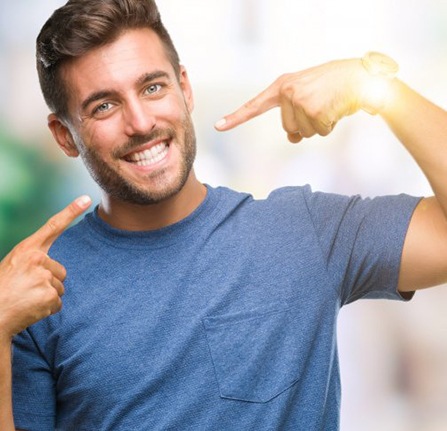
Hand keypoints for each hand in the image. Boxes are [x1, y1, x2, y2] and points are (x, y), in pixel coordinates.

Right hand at [0, 196, 90, 338]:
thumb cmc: (1, 289)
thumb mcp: (14, 266)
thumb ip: (33, 261)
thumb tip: (53, 269)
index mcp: (26, 249)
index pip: (53, 226)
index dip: (71, 212)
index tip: (86, 199)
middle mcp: (37, 259)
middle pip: (60, 271)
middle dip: (48, 281)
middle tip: (26, 289)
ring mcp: (44, 277)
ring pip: (59, 287)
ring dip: (47, 295)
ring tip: (26, 298)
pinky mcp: (49, 295)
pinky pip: (58, 303)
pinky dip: (47, 308)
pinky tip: (30, 309)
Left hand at [215, 58, 368, 142]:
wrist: (358, 76)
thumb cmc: (331, 87)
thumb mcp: (306, 97)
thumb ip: (293, 116)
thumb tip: (292, 139)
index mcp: (282, 86)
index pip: (255, 106)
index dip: (236, 117)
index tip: (218, 126)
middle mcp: (287, 92)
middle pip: (289, 129)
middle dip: (306, 125)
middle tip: (320, 106)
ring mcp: (300, 101)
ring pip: (303, 134)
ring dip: (319, 126)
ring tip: (328, 105)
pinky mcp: (314, 110)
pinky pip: (319, 132)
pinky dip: (330, 126)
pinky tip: (335, 109)